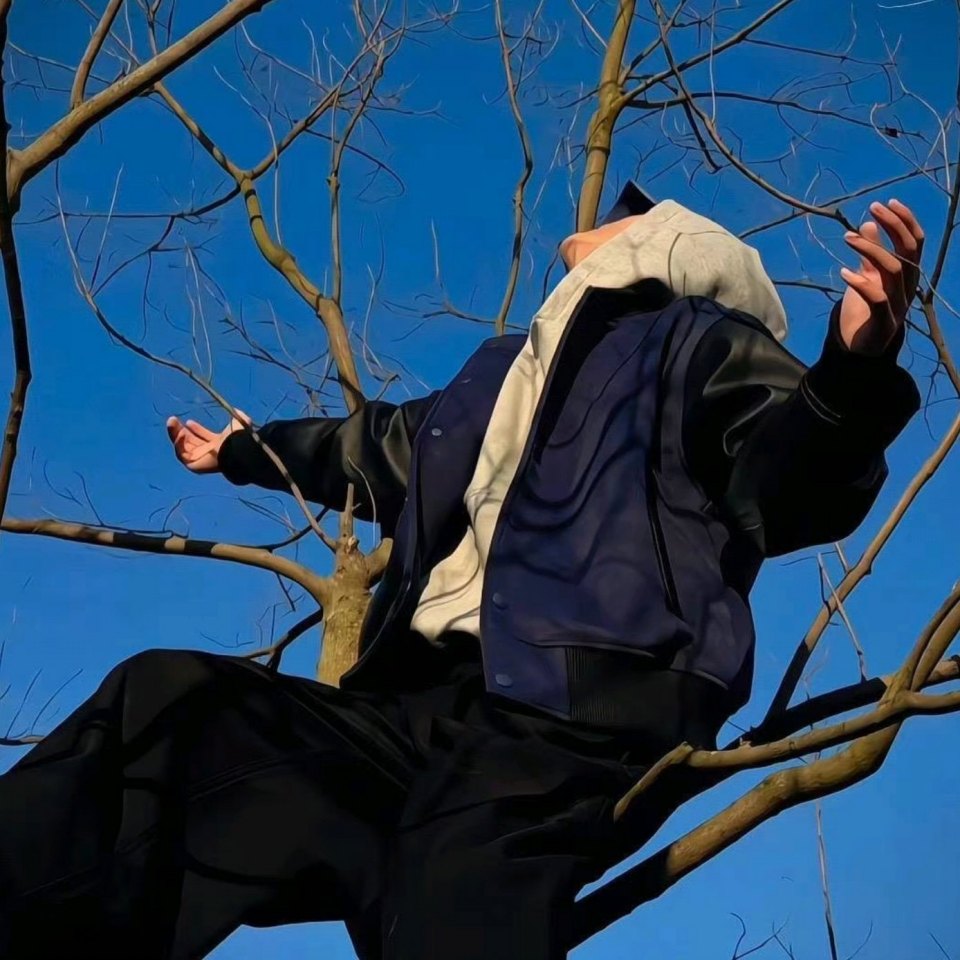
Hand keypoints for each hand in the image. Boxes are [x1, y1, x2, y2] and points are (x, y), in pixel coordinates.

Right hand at [166, 410, 249, 473]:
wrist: (236, 449)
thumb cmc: (239, 438)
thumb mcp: (239, 422)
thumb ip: (238, 415)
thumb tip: (236, 409)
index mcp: (218, 444)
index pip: (203, 437)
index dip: (196, 429)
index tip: (189, 421)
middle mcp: (208, 453)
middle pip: (189, 442)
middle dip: (180, 430)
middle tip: (173, 419)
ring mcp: (200, 460)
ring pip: (181, 447)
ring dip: (175, 434)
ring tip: (171, 421)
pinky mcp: (193, 465)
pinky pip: (180, 454)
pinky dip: (178, 444)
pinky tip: (180, 433)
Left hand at [839, 199, 923, 355]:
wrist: (860, 350)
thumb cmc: (865, 310)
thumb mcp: (867, 276)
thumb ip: (870, 254)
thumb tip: (868, 223)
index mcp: (907, 275)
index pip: (915, 242)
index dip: (905, 221)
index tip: (886, 203)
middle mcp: (907, 287)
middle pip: (909, 251)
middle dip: (894, 226)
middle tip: (872, 209)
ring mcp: (897, 305)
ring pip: (893, 270)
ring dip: (871, 249)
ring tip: (847, 237)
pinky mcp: (883, 321)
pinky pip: (878, 298)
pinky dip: (861, 283)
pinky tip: (844, 273)